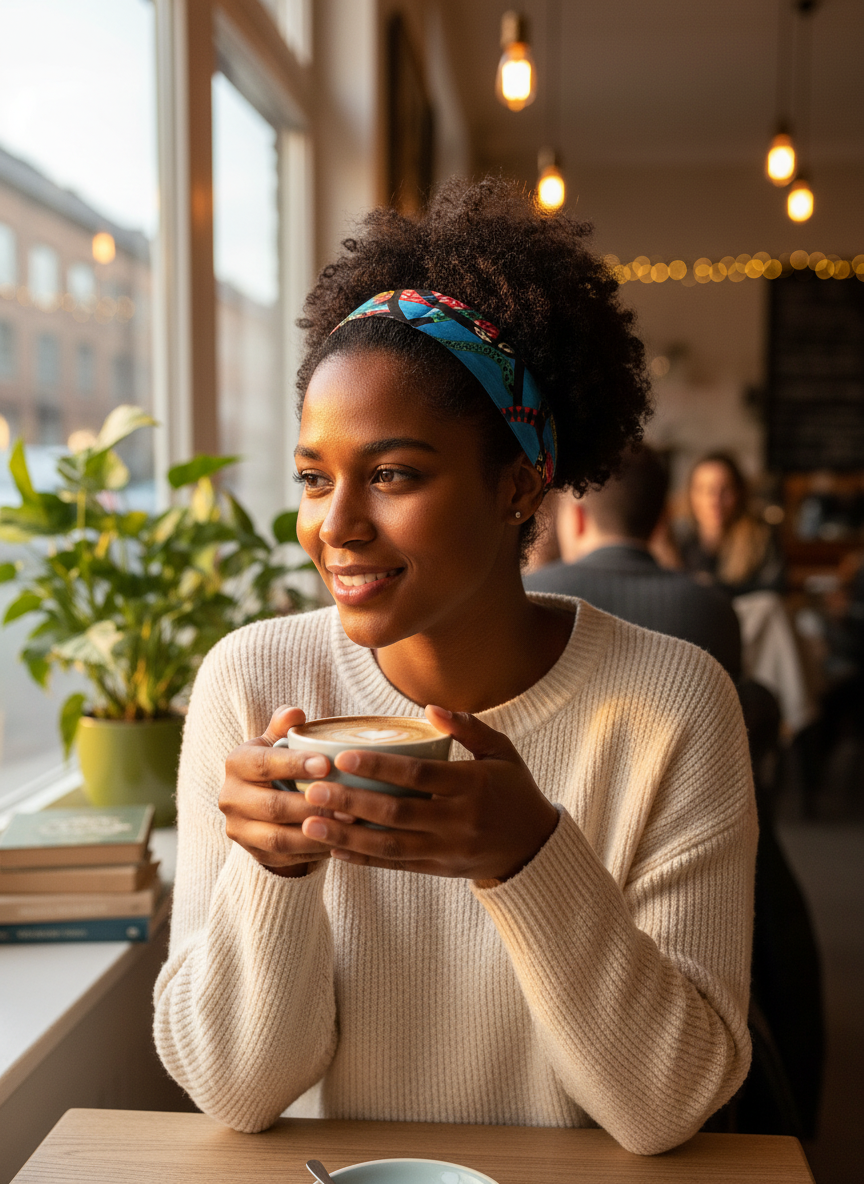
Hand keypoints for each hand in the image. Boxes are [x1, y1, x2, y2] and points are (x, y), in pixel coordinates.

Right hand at [219, 706, 355, 877]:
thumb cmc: (279, 765)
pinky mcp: (254, 854)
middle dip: (311, 804)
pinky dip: (315, 851)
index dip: (294, 764)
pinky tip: (341, 842)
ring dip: (316, 832)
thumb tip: (295, 712)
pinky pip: (286, 858)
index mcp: (236, 764)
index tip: (327, 764)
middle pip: (272, 805)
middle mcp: (230, 798)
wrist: (261, 805)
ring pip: (278, 838)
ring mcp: (240, 830)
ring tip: (348, 823)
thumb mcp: (278, 742)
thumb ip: (285, 727)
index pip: (263, 763)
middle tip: (347, 799)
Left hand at [299, 706, 558, 882]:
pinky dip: (362, 859)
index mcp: (472, 786)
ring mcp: (446, 849)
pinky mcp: (438, 870)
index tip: (343, 757)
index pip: (418, 775)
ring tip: (310, 824)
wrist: (534, 846)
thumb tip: (430, 708)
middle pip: (395, 812)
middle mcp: (457, 821)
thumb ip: (468, 728)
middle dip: (350, 801)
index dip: (379, 767)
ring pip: (389, 846)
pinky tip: (333, 851)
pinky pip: (395, 866)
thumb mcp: (501, 751)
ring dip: (346, 836)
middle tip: (313, 790)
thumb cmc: (513, 789)